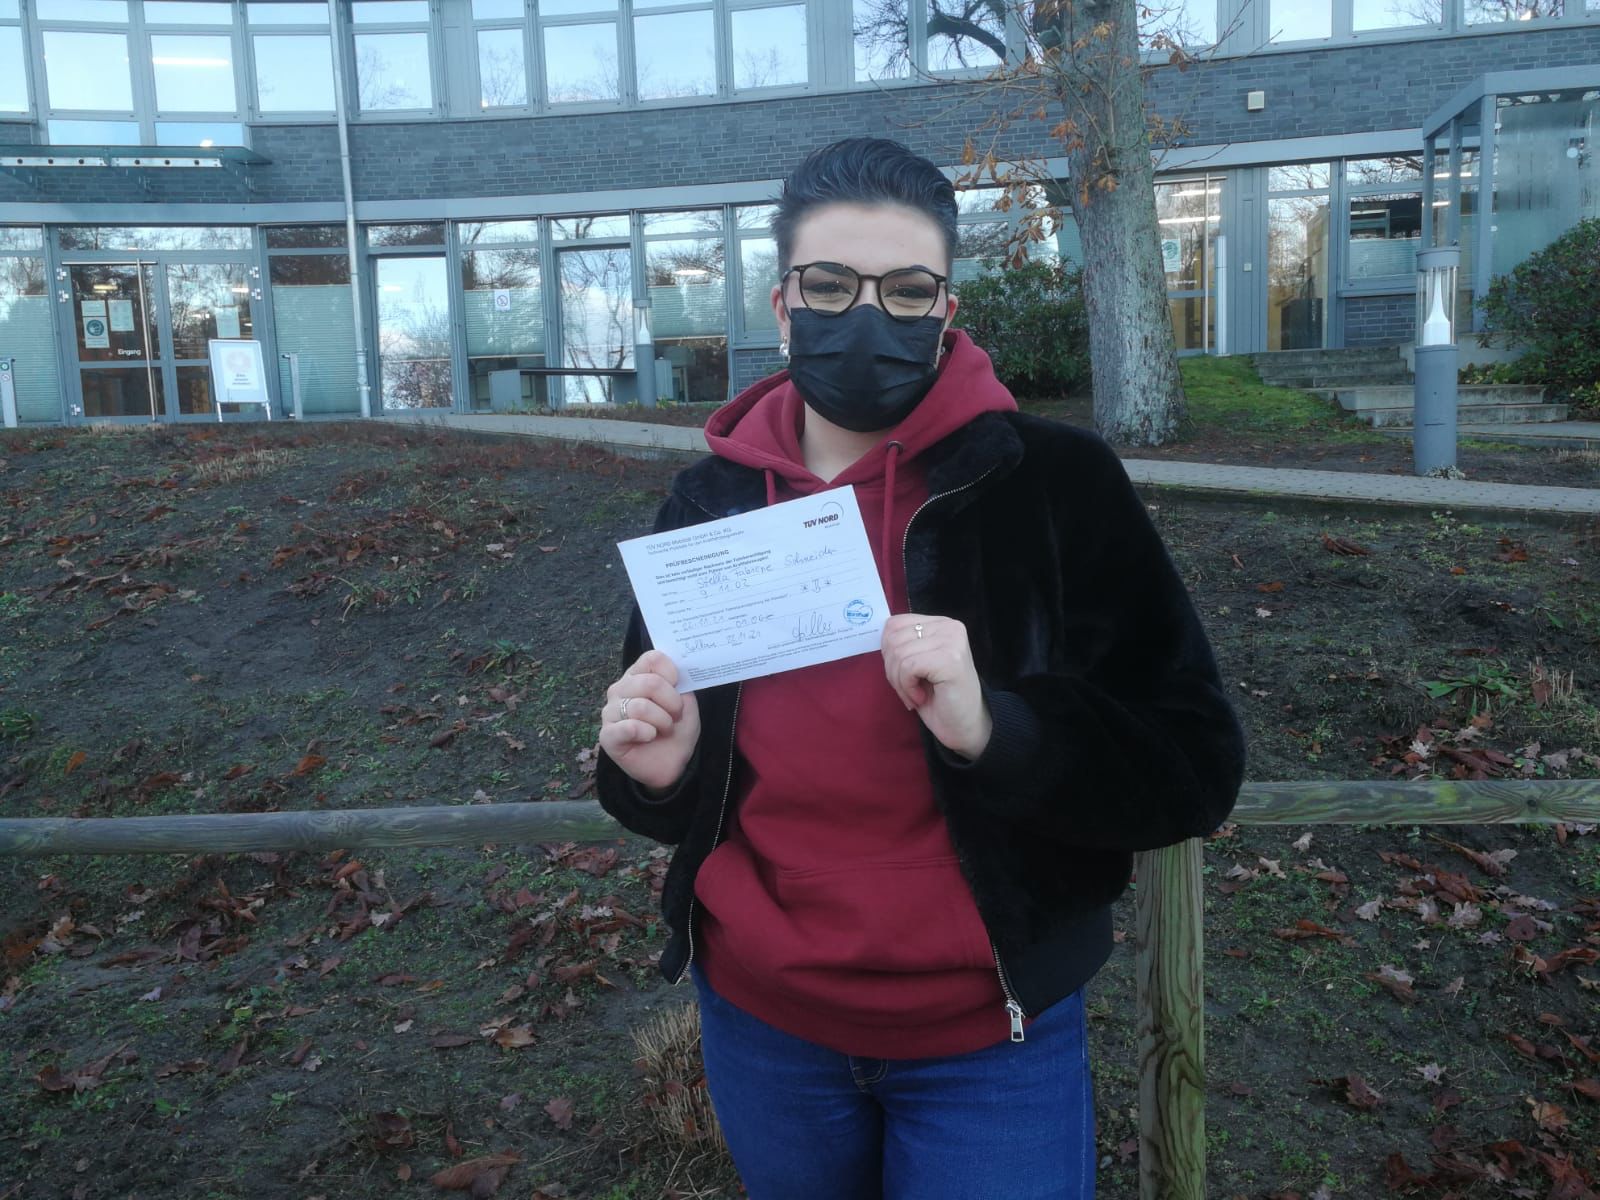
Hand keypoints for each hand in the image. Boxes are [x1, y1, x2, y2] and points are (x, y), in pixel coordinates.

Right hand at [598, 650, 701, 792]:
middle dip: (671, 702)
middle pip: (649, 682)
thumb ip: (680, 683)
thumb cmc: (677, 730)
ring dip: (662, 721)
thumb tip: (677, 667)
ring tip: (664, 729)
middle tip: (675, 716)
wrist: (672, 763)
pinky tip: (649, 737)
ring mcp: (610, 712)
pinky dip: (646, 732)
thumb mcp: (687, 703)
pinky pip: (628, 727)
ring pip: (640, 706)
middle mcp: (620, 690)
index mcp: (638, 676)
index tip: (679, 689)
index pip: (651, 658)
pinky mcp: (608, 735)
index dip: (671, 673)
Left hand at [881, 614, 991, 760]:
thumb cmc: (938, 697)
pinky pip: (908, 666)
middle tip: (908, 689)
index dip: (888, 652)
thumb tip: (879, 635)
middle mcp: (949, 626)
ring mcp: (952, 641)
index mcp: (940, 624)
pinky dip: (908, 687)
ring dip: (900, 682)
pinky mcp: (950, 658)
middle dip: (892, 670)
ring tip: (916, 695)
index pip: (894, 624)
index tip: (902, 674)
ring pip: (899, 653)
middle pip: (893, 639)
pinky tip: (921, 697)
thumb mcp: (916, 662)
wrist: (963, 726)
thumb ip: (902, 644)